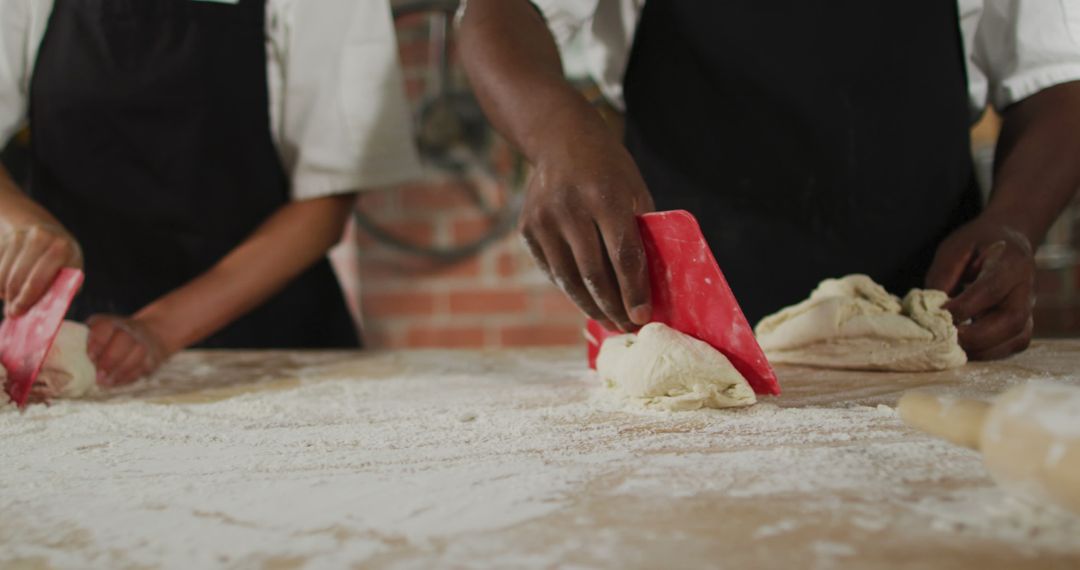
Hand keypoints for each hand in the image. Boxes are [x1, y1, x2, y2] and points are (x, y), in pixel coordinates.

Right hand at [0, 224, 81, 316]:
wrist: (45, 228)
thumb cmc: (60, 258)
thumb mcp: (69, 270)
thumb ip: (61, 289)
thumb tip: (44, 313)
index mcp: (62, 250)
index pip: (38, 280)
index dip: (27, 299)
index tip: (20, 312)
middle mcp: (41, 239)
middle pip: (17, 279)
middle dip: (14, 299)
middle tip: (13, 312)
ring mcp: (20, 236)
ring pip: (3, 275)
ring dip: (4, 291)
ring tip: (11, 298)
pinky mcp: (5, 238)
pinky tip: (6, 285)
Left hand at [86, 315, 170, 386]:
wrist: (150, 333)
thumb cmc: (113, 338)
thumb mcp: (98, 333)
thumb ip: (85, 342)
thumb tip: (68, 359)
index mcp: (111, 323)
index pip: (105, 326)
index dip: (97, 341)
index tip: (90, 357)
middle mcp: (130, 329)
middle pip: (124, 339)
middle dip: (111, 359)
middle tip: (99, 375)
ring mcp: (144, 342)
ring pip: (137, 354)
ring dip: (121, 370)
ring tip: (106, 383)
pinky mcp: (153, 357)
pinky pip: (143, 366)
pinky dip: (129, 376)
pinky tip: (116, 382)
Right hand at [520, 129, 654, 331]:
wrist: (560, 138)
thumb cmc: (609, 168)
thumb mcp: (634, 189)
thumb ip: (641, 231)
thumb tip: (651, 283)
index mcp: (604, 197)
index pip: (622, 256)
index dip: (634, 290)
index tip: (642, 316)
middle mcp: (570, 208)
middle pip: (594, 273)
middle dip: (613, 307)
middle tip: (629, 327)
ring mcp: (544, 219)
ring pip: (569, 279)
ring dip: (591, 306)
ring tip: (609, 322)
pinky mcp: (527, 228)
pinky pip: (552, 270)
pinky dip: (570, 288)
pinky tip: (586, 300)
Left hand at [926, 218, 1034, 359]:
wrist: (1009, 239)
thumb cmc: (978, 243)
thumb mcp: (955, 248)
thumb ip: (944, 275)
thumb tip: (931, 308)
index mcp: (1011, 263)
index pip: (990, 290)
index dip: (965, 307)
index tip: (939, 314)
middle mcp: (1026, 288)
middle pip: (1011, 321)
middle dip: (977, 336)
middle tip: (947, 338)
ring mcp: (1028, 307)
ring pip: (1016, 338)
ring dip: (984, 350)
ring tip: (954, 348)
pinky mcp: (1024, 322)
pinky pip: (1013, 345)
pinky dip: (990, 353)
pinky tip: (967, 349)